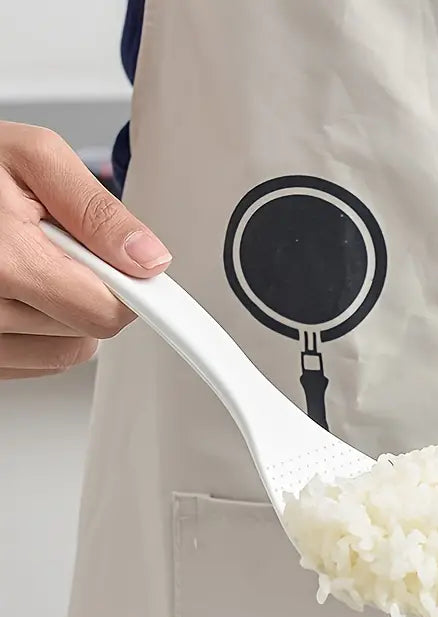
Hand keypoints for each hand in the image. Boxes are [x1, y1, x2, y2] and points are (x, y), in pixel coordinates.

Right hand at [0, 121, 171, 378]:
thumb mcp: (32, 159)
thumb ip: (97, 210)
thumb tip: (147, 257)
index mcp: (2, 262)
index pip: (104, 313)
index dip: (127, 290)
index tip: (136, 279)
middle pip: (90, 332)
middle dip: (88, 289)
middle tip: (54, 247)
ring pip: (67, 351)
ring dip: (65, 313)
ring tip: (29, 264)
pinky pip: (37, 361)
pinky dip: (40, 330)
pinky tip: (15, 290)